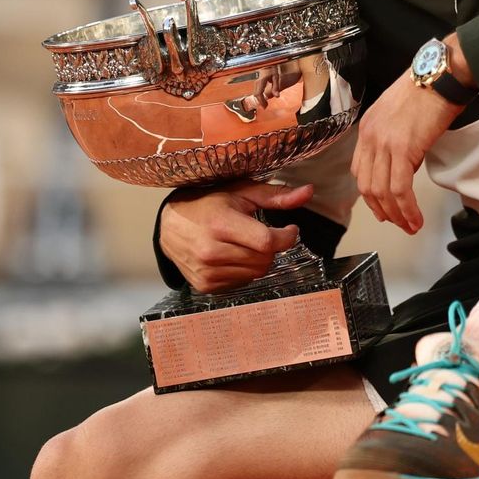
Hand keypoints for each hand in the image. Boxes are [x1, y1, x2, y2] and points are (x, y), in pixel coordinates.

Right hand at [159, 180, 313, 292]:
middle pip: (265, 259)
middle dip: (272, 247)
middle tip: (263, 234)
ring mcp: (206, 271)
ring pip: (256, 273)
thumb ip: (275, 196)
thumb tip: (309, 192)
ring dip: (259, 259)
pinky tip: (234, 255)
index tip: (290, 229)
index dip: (286, 237)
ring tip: (246, 243)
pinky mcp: (205, 285)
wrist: (170, 225)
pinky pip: (243, 282)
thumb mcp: (241, 192)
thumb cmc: (208, 203)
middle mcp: (211, 251)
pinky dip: (245, 270)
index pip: (267, 242)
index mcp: (220, 224)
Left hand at [350, 58, 466, 234]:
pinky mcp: (403, 149)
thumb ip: (397, 141)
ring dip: (396, 215)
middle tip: (398, 224)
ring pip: (382, 192)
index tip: (384, 208)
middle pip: (367, 186)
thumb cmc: (428, 89)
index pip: (360, 171)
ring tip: (410, 226)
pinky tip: (415, 217)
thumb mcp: (401, 116)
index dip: (371, 195)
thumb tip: (407, 165)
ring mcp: (384, 143)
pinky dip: (407, 208)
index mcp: (368, 128)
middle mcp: (370, 136)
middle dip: (382, 211)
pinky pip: (400, 188)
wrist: (441, 75)